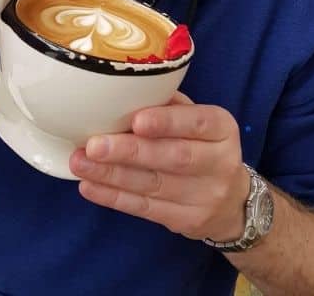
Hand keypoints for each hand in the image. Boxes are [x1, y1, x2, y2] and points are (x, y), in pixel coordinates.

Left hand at [69, 92, 250, 241]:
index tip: (136, 120)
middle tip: (94, 145)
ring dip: (112, 174)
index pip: (197, 123)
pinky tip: (90, 185)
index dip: (166, 122)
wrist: (233, 201)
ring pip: (153, 185)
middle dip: (129, 151)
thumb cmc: (202, 145)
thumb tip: (123, 91)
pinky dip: (114, 197)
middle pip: (172, 157)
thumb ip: (168, 106)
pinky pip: (145, 208)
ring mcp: (206, 196)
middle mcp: (220, 162)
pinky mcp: (187, 221)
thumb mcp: (197, 120)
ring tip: (80, 162)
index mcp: (221, 128)